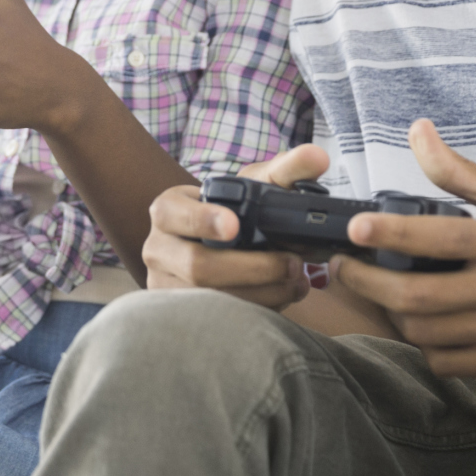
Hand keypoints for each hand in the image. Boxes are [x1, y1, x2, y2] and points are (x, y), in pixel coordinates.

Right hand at [139, 146, 329, 309]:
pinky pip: (218, 318)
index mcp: (168, 210)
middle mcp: (157, 248)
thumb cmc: (234, 212)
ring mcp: (164, 284)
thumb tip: (317, 156)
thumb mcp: (255, 187)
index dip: (202, 221)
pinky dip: (257, 309)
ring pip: (210, 298)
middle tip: (292, 264)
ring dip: (261, 293)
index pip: (174, 214)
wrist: (215, 245)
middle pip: (197, 266)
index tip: (234, 226)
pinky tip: (282, 297)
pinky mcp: (180, 313)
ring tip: (296, 282)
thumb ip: (287, 170)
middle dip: (252, 269)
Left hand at [331, 119, 475, 375]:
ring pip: (428, 333)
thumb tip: (418, 132)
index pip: (440, 239)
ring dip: (392, 314)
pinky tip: (418, 325)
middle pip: (420, 296)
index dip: (391, 234)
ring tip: (379, 292)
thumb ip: (462, 173)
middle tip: (343, 267)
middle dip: (368, 283)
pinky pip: (449, 363)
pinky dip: (423, 346)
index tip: (355, 229)